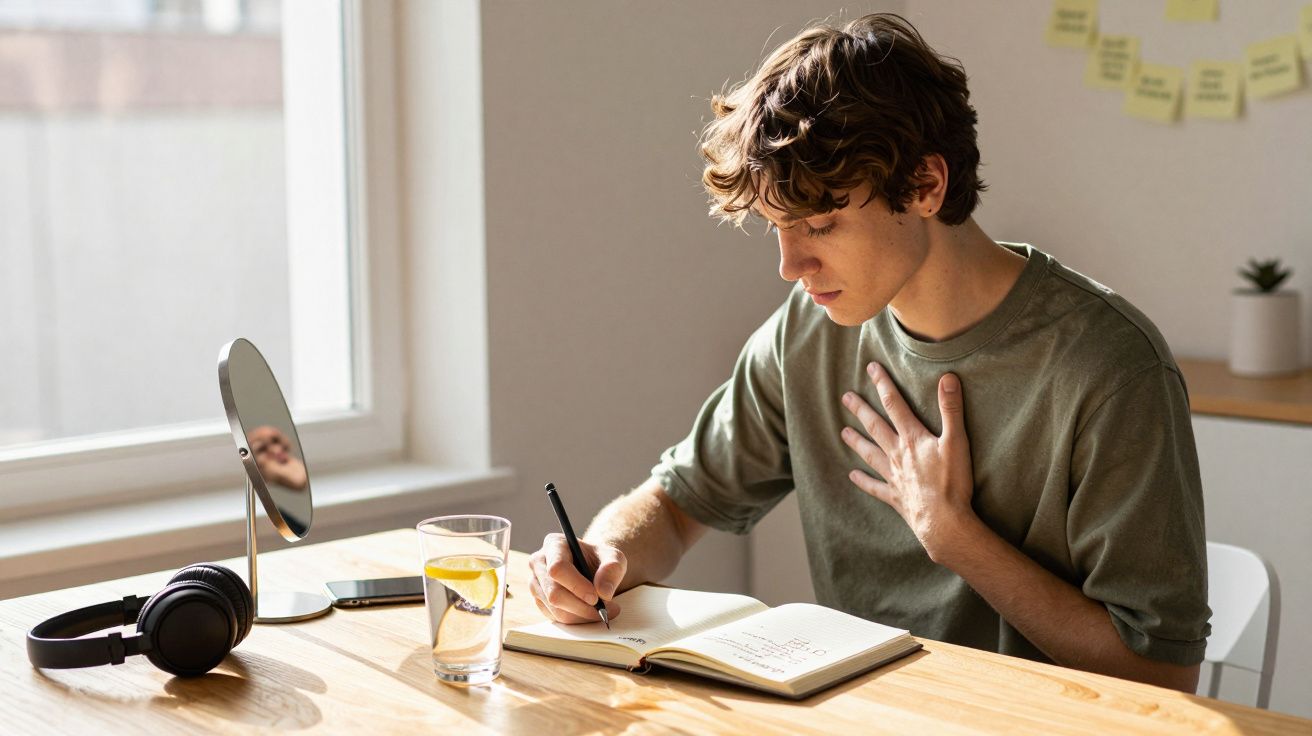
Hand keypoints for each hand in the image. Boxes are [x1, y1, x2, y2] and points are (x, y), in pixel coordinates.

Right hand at [528, 533, 625, 623]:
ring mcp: (536, 583)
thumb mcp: (614, 558)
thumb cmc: (600, 560)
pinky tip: (591, 613)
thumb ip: (612, 570)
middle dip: (582, 607)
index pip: (558, 568)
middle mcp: (539, 563)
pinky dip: (577, 620)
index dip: (576, 585)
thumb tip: (603, 592)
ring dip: (582, 616)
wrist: (592, 568)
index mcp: (554, 544)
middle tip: (606, 610)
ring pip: (555, 609)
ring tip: (603, 612)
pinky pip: (556, 617)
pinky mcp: (539, 601)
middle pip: (554, 593)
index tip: (596, 597)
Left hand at [839, 362, 976, 561]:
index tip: (870, 368)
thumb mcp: (957, 442)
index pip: (894, 404)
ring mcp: (893, 476)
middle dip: (860, 409)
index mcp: (912, 438)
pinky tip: (852, 476)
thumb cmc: (952, 482)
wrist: (944, 522)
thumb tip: (948, 378)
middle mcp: (897, 454)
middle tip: (845, 397)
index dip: (882, 384)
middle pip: (875, 426)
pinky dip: (863, 481)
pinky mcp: (895, 496)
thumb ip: (951, 410)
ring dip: (856, 442)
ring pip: (870, 454)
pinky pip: (874, 487)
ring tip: (842, 432)